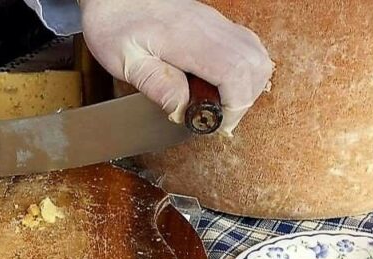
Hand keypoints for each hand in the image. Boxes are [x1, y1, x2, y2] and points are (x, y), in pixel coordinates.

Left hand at [80, 0, 272, 134]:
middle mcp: (210, 26)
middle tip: (219, 118)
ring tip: (219, 103)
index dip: (236, 104)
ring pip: (257, 54)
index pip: (235, 71)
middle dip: (245, 99)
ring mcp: (216, 23)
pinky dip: (244, 70)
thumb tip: (182, 110)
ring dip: (248, 85)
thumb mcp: (125, 61)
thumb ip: (156, 84)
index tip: (219, 123)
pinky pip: (247, 46)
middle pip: (255, 64)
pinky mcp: (216, 24)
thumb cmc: (115, 25)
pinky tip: (220, 85)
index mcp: (187, 37)